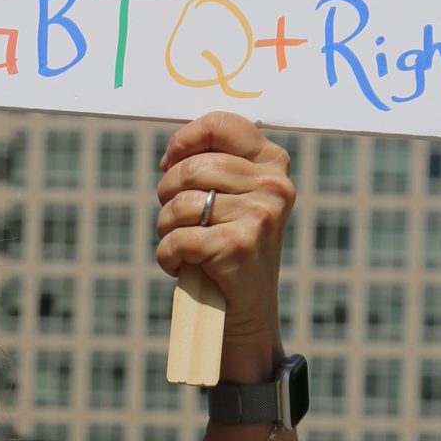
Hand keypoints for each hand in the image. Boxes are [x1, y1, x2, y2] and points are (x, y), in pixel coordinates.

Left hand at [156, 114, 292, 378]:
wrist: (245, 315)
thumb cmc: (228, 251)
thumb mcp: (232, 200)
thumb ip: (215, 166)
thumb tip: (174, 151)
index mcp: (273, 164)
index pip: (221, 125)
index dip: (184, 140)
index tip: (169, 162)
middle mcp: (274, 185)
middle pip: (191, 167)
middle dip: (167, 194)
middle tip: (174, 219)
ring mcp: (260, 215)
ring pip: (180, 204)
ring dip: (166, 229)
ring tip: (180, 245)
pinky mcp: (239, 245)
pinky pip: (177, 237)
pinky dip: (167, 256)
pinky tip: (180, 266)